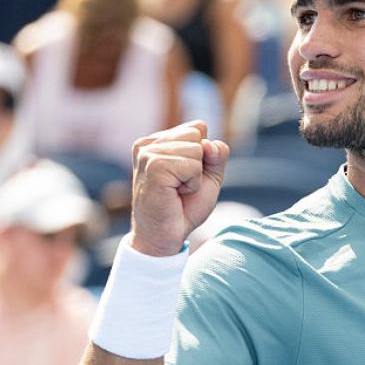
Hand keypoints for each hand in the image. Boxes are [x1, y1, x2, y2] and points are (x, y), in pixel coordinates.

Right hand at [130, 121, 229, 256]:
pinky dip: (192, 183)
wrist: (166, 236)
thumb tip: (209, 143)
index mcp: (158, 141)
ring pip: (196, 150)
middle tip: (181, 185)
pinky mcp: (153, 166)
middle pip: (198, 136)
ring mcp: (148, 153)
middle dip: (199, 164)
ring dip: (195, 176)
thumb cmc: (184, 207)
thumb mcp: (209, 176)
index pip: (198, 128)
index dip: (204, 155)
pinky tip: (175, 193)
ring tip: (177, 190)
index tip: (187, 176)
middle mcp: (149, 144)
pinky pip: (192, 165)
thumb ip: (217, 155)